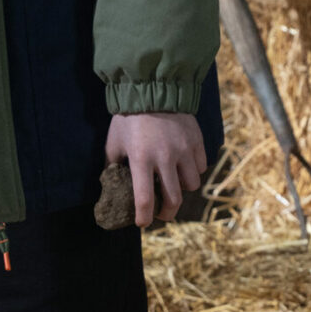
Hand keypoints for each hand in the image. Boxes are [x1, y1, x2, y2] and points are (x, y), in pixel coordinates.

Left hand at [106, 111, 205, 227]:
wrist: (153, 88)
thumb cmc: (128, 117)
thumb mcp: (113, 141)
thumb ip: (112, 164)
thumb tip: (110, 183)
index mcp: (141, 159)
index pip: (144, 199)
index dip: (144, 217)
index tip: (142, 223)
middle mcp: (165, 157)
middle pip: (173, 199)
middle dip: (167, 213)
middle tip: (162, 214)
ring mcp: (184, 149)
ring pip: (191, 185)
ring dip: (182, 189)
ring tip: (174, 184)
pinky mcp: (197, 141)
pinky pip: (200, 167)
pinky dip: (193, 171)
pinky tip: (183, 166)